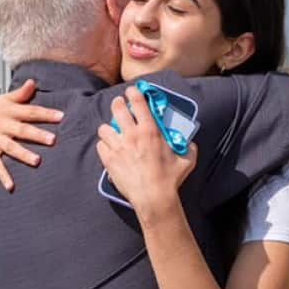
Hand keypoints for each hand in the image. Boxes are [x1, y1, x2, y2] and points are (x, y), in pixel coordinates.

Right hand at [0, 79, 63, 190]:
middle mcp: (2, 125)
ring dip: (23, 155)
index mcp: (9, 111)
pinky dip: (3, 176)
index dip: (45, 113)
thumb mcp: (4, 100)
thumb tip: (34, 83)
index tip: (61, 116)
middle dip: (37, 135)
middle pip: (22, 130)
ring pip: (11, 147)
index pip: (30, 111)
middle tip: (53, 140)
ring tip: (37, 161)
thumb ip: (21, 94)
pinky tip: (11, 186)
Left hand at [96, 87, 196, 219]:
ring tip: (113, 133)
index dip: (133, 93)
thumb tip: (189, 142)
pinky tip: (110, 150)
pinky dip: (104, 146)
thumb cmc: (170, 179)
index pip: (138, 102)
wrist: (153, 198)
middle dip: (117, 103)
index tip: (132, 91)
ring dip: (108, 128)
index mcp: (150, 130)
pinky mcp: (109, 160)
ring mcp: (118, 147)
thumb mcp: (187, 160)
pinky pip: (100, 145)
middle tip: (119, 105)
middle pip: (117, 108)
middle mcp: (132, 135)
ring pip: (104, 127)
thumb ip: (188, 147)